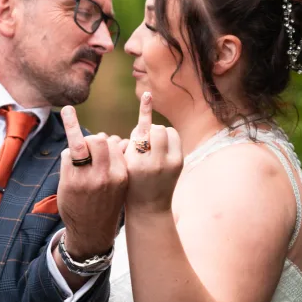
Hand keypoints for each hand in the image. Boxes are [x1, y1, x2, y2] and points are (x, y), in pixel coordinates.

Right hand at [57, 106, 126, 258]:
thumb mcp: (64, 186)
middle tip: (87, 149)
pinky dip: (113, 151)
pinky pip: (121, 153)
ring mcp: (114, 178)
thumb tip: (78, 142)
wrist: (92, 231)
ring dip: (103, 144)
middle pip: (99, 140)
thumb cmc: (73, 206)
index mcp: (77, 178)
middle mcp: (97, 178)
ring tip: (97, 157)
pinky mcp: (124, 179)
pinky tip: (107, 161)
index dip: (72, 124)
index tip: (68, 110)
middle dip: (91, 139)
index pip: (76, 144)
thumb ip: (69, 162)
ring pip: (112, 143)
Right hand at [124, 91, 182, 213]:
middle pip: (155, 128)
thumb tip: (143, 122)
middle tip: (143, 143)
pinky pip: (174, 137)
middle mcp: (154, 163)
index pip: (141, 131)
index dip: (144, 112)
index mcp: (136, 163)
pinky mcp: (179, 163)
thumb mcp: (123, 163)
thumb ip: (129, 142)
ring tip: (152, 146)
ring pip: (166, 131)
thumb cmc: (129, 183)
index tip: (148, 95)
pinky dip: (167, 137)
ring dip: (158, 133)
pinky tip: (162, 142)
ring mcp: (170, 163)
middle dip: (148, 130)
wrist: (148, 207)